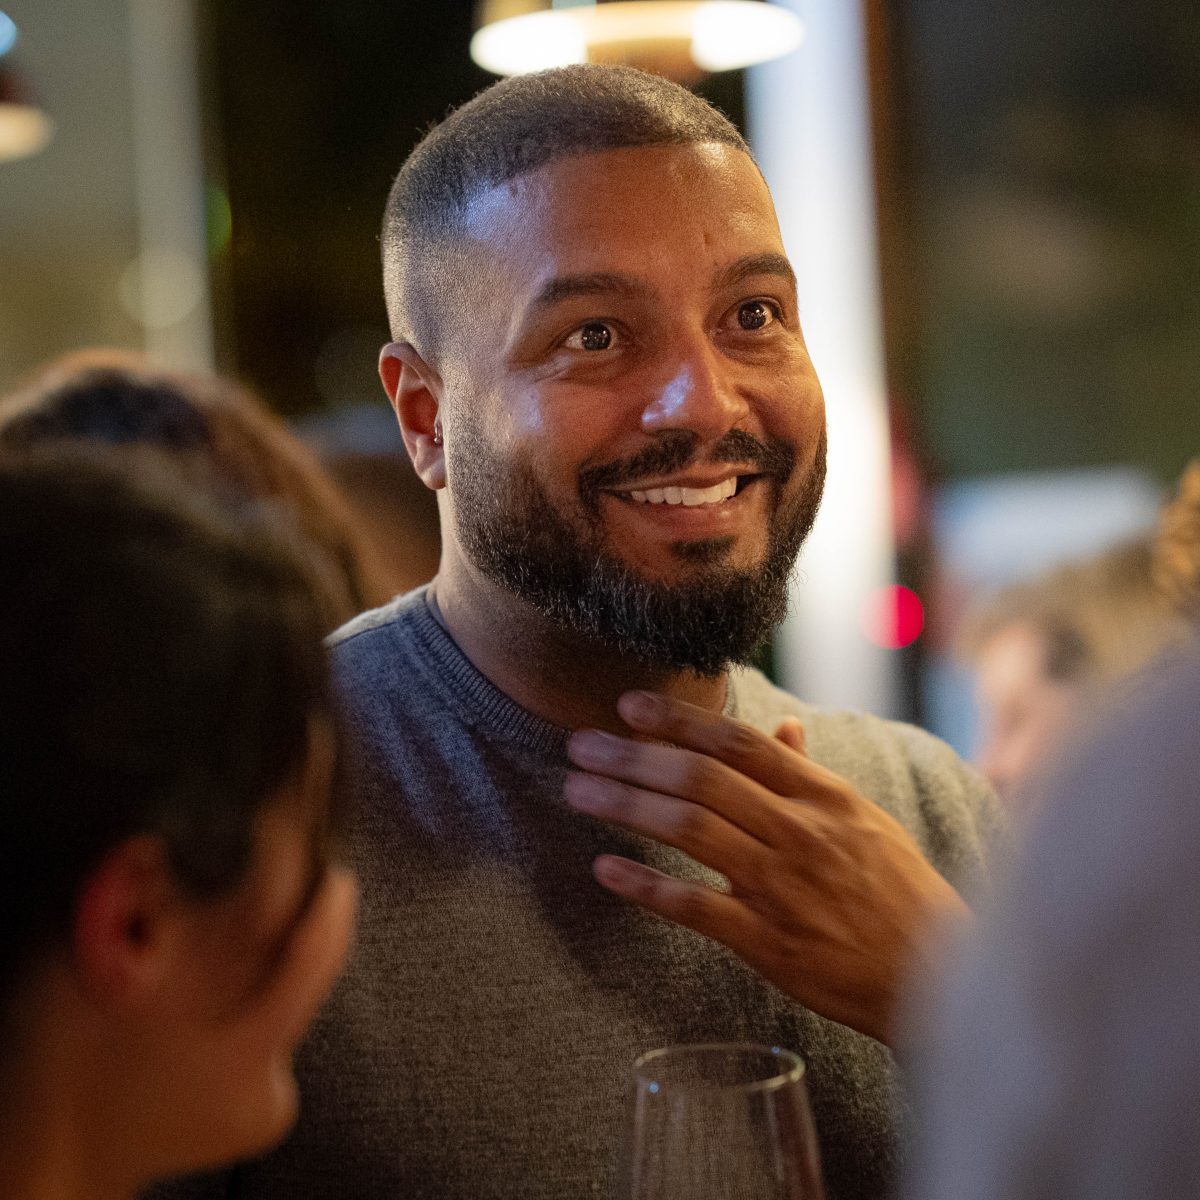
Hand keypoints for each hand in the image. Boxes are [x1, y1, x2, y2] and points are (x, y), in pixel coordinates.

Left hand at [565, 691, 968, 1045]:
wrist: (936, 977)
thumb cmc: (897, 890)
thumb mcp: (864, 819)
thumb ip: (811, 773)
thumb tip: (783, 726)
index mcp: (823, 795)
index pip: (739, 742)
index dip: (679, 719)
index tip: (628, 704)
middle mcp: (799, 831)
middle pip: (701, 780)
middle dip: (633, 757)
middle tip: (579, 745)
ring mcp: (783, 886)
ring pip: (691, 831)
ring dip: (626, 806)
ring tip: (578, 791)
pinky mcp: (769, 943)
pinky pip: (696, 907)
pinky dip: (646, 887)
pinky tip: (605, 870)